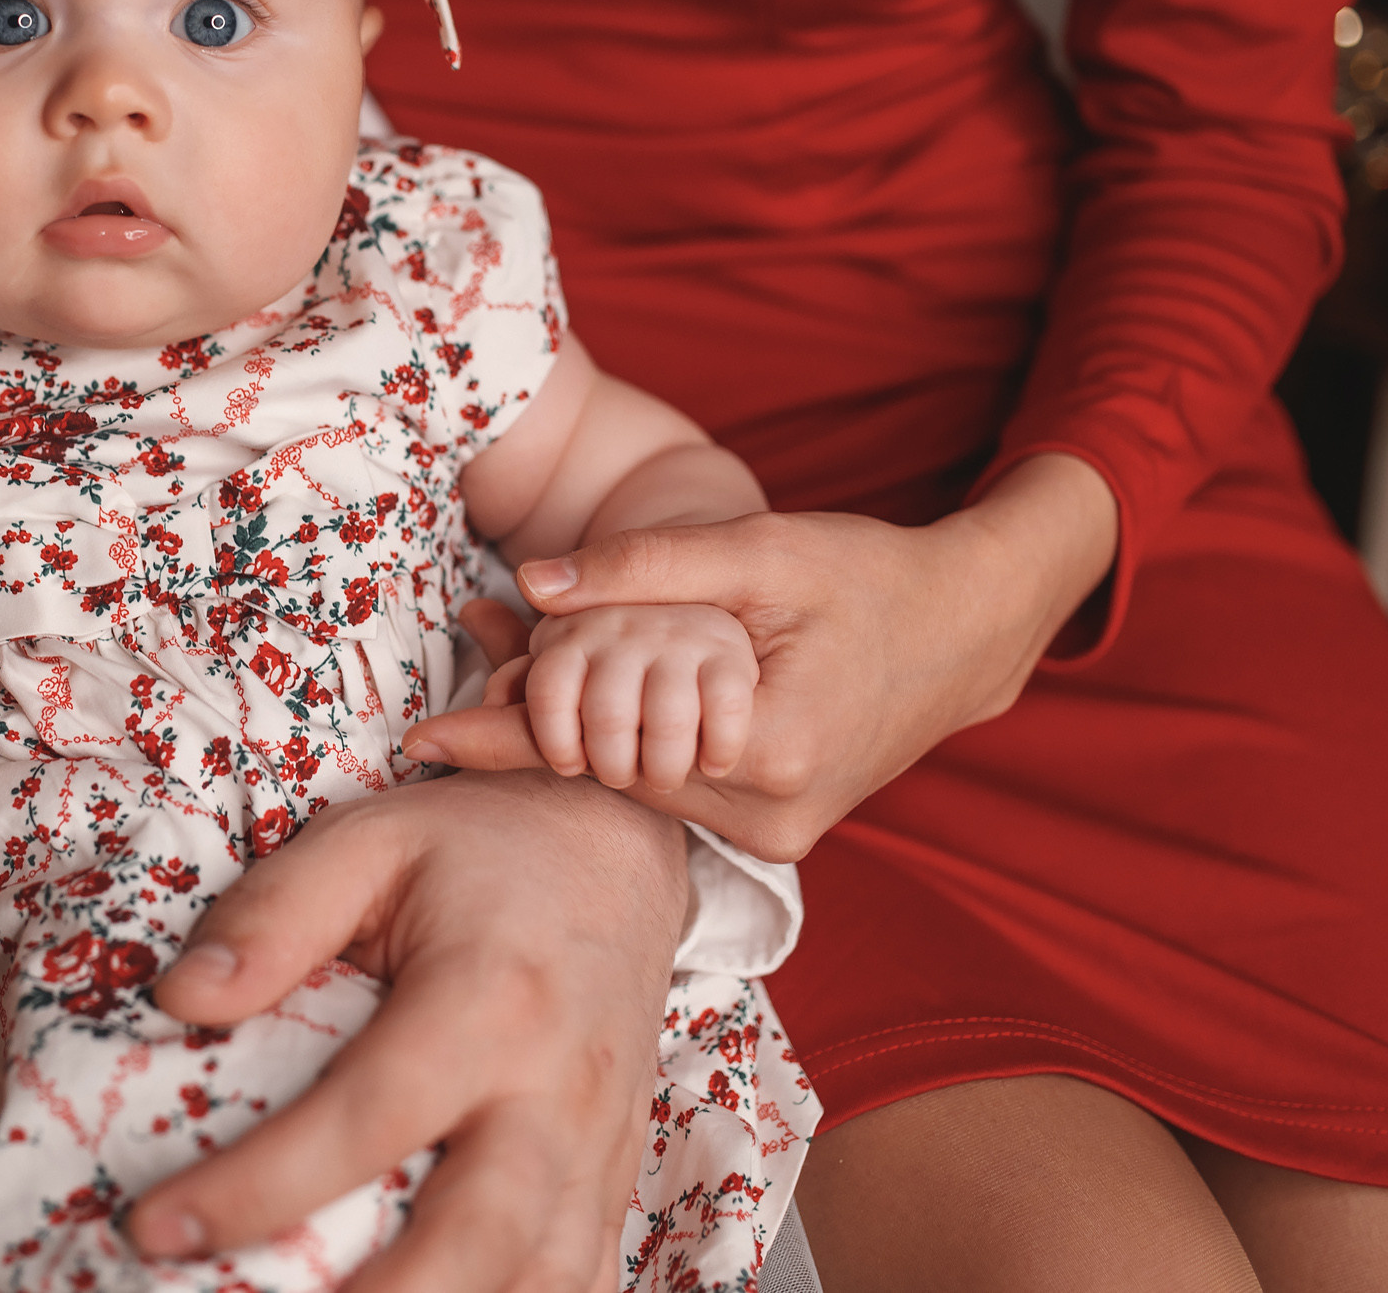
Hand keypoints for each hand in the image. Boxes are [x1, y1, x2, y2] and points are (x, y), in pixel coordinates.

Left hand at [127, 772, 688, 1292]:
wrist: (614, 850)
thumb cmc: (476, 851)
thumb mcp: (367, 842)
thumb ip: (275, 914)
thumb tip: (182, 999)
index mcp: (489, 998)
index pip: (365, 1117)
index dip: (258, 1186)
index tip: (157, 1227)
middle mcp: (557, 1090)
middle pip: (478, 1236)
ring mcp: (598, 1148)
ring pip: (539, 1281)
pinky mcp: (613, 1181)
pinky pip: (576, 1281)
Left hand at [405, 453, 1117, 860]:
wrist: (965, 627)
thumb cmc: (867, 574)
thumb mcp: (760, 551)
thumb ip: (647, 568)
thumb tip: (530, 583)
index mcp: (767, 754)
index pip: (606, 750)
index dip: (513, 735)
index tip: (421, 740)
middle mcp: (771, 819)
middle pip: (615, 776)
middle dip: (537, 729)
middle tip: (465, 664)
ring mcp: (776, 837)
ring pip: (640, 788)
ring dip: (580, 740)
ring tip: (501, 677)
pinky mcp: (775, 831)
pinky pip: (673, 791)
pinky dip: (627, 748)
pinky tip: (583, 706)